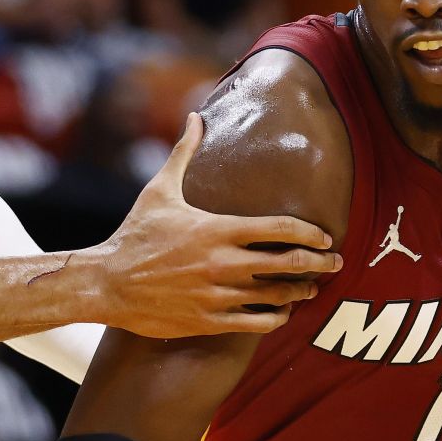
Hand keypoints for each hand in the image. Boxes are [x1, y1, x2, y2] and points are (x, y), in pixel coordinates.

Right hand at [97, 114, 342, 336]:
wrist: (106, 282)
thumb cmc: (135, 235)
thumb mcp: (159, 190)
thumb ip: (185, 153)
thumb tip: (195, 116)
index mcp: (218, 229)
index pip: (280, 229)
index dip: (310, 233)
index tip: (324, 237)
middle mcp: (223, 262)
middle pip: (287, 264)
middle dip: (319, 264)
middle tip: (336, 263)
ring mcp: (217, 294)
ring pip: (276, 297)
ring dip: (300, 292)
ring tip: (312, 289)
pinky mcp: (207, 321)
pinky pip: (254, 324)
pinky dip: (275, 319)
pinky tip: (282, 313)